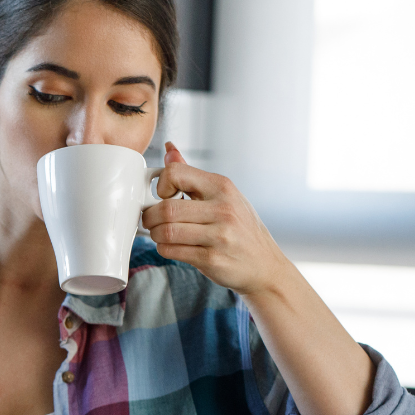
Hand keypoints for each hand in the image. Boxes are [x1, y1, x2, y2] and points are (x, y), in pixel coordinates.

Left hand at [141, 142, 298, 297]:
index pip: (175, 173)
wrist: (264, 265)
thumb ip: (192, 175)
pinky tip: (172, 246)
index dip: (160, 185)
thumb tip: (169, 150)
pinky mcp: (212, 258)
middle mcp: (223, 208)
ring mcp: (219, 235)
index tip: (163, 196)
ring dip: (155, 234)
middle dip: (150, 216)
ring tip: (162, 234)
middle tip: (152, 220)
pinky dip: (164, 249)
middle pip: (166, 208)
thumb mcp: (223, 196)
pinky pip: (171, 251)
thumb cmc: (240, 229)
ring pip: (165, 231)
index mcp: (222, 187)